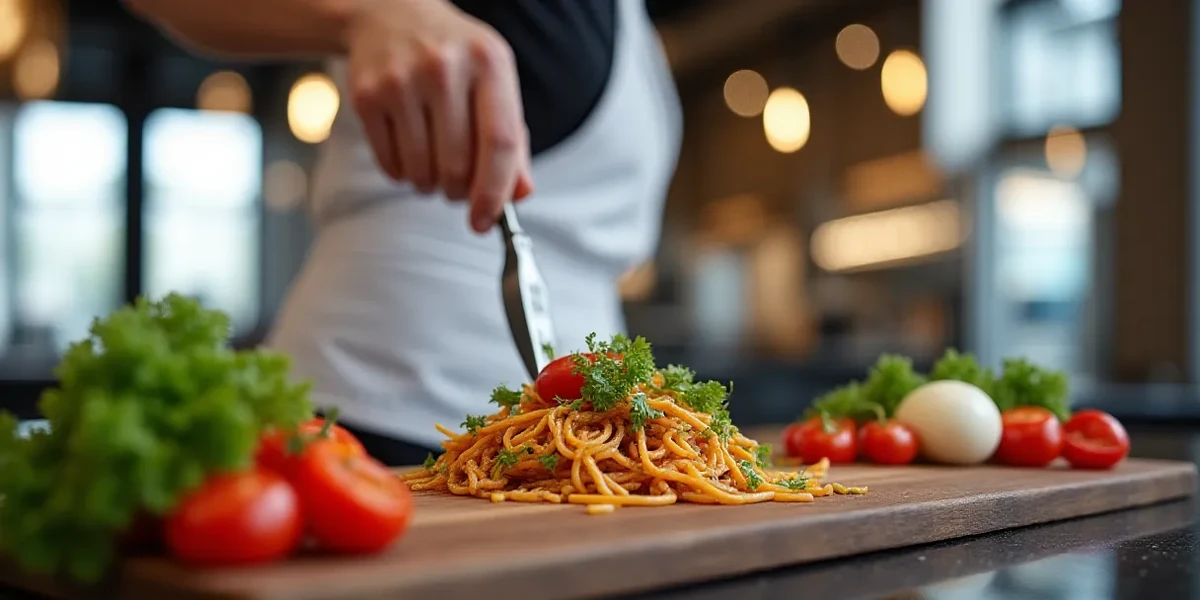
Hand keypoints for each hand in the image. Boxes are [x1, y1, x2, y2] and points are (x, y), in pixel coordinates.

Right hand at [345, 0, 533, 232]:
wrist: (390, 13)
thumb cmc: (454, 57)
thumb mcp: (493, 81)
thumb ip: (513, 138)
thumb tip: (519, 194)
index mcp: (489, 62)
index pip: (501, 142)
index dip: (496, 191)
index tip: (486, 220)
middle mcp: (444, 67)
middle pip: (458, 166)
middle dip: (460, 192)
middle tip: (458, 187)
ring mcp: (401, 80)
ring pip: (422, 172)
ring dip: (430, 185)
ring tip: (433, 162)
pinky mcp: (367, 95)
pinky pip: (391, 165)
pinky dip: (403, 174)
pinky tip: (409, 150)